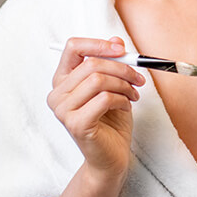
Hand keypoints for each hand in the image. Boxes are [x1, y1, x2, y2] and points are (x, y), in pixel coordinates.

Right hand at [47, 36, 145, 180]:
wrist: (111, 157)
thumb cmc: (111, 121)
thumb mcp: (114, 86)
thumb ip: (111, 63)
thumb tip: (116, 40)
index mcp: (62, 80)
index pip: (73, 47)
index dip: (98, 44)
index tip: (122, 49)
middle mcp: (57, 94)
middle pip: (91, 64)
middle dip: (121, 68)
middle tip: (138, 78)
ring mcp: (63, 110)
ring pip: (99, 80)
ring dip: (124, 84)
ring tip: (134, 94)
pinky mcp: (76, 124)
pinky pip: (104, 99)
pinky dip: (122, 99)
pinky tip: (127, 106)